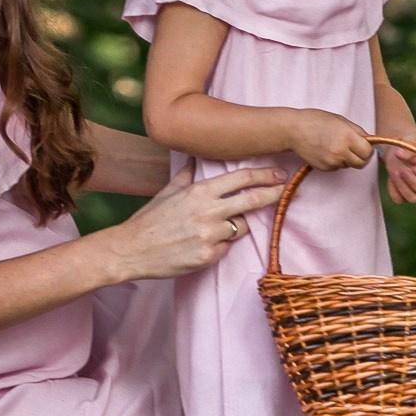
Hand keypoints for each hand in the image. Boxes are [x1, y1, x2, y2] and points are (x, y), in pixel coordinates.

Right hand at [118, 167, 284, 279]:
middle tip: (284, 190)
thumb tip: (193, 158)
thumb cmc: (149, 220)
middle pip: (252, 200)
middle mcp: (208, 211)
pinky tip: (201, 244)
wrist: (131, 249)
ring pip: (241, 227)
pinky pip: (226, 248)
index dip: (264, 175)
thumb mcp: (168, 191)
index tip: (278, 174)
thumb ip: (186, 175)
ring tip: (213, 228)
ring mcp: (210, 235)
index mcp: (199, 191)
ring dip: (236, 226)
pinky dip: (220, 245)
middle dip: (272, 194)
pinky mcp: (208, 256)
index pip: (241, 179)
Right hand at [286, 109, 374, 170]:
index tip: (365, 145)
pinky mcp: (324, 168)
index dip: (368, 149)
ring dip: (348, 158)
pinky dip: (336, 161)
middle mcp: (341, 152)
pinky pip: (337, 167)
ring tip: (336, 145)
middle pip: (361, 163)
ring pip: (349, 165)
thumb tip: (369, 141)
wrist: (293, 130)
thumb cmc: (316, 121)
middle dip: (361, 157)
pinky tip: (327, 150)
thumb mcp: (340, 120)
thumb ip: (357, 131)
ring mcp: (332, 162)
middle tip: (356, 148)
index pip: (368, 153)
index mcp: (348, 138)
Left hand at [381, 132, 415, 204]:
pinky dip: (393, 189)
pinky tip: (391, 178)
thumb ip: (408, 149)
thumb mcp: (411, 142)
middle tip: (403, 170)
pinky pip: (399, 199)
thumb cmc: (410, 144)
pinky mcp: (404, 195)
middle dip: (414, 183)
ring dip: (402, 186)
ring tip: (395, 172)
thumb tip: (399, 154)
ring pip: (413, 198)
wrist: (398, 149)